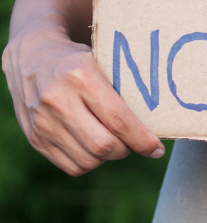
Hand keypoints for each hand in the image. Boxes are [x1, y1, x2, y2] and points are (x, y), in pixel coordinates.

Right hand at [3, 21, 164, 175]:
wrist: (30, 56)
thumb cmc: (79, 60)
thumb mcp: (103, 62)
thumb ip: (125, 89)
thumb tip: (161, 122)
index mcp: (80, 76)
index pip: (119, 120)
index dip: (142, 140)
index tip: (157, 148)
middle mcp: (57, 100)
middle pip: (103, 145)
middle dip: (127, 150)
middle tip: (136, 144)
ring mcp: (42, 122)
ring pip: (88, 160)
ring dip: (109, 158)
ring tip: (114, 143)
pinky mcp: (34, 138)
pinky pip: (71, 166)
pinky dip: (90, 162)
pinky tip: (94, 147)